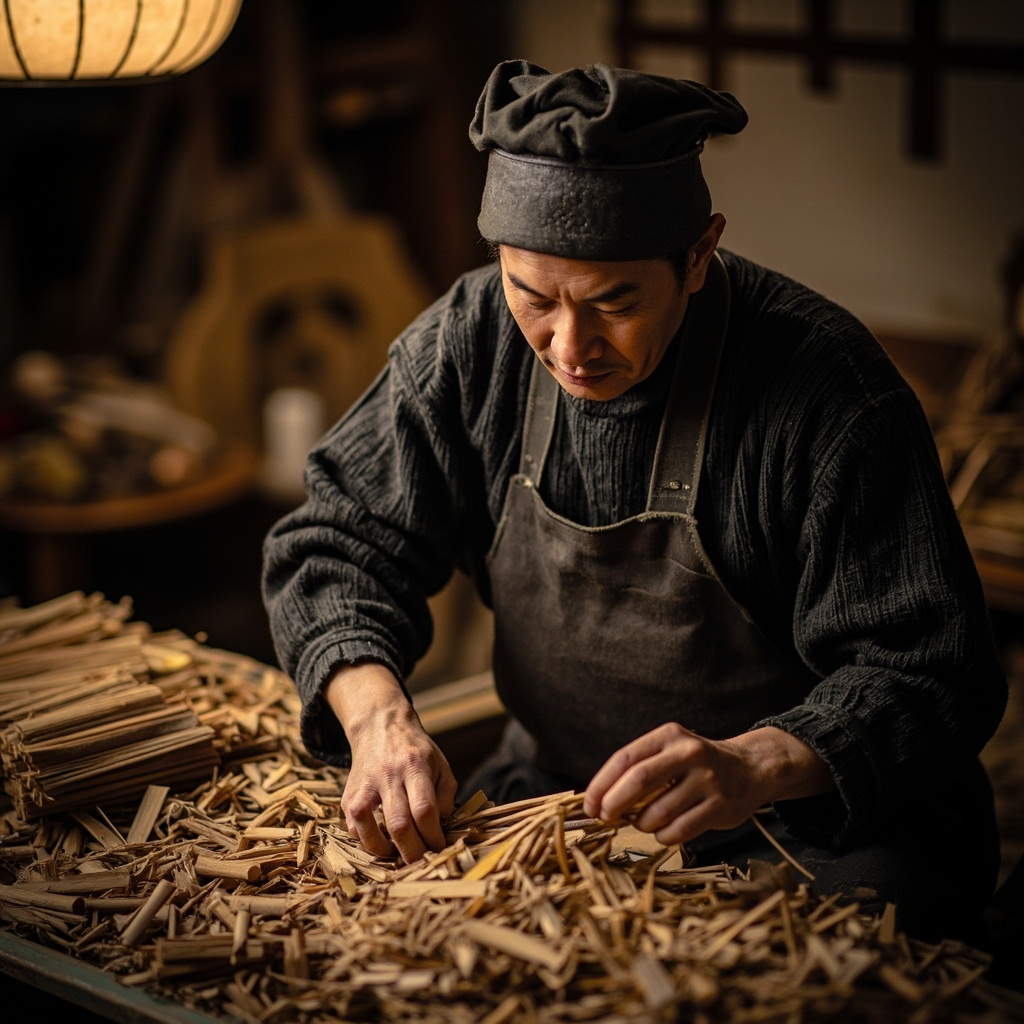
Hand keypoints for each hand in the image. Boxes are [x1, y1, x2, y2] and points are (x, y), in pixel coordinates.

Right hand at [325, 663, 457, 863]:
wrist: (380, 726)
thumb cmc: (416, 750)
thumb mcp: (441, 764)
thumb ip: (446, 795)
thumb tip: (440, 826)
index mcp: (415, 766)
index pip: (424, 810)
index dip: (433, 836)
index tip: (441, 849)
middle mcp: (388, 776)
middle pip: (399, 824)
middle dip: (413, 852)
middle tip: (423, 863)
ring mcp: (364, 786)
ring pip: (367, 828)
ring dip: (385, 852)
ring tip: (399, 855)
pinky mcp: (348, 795)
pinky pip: (353, 828)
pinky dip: (366, 843)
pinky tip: (382, 843)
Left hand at [582, 722, 832, 845]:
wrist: (750, 768)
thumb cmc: (696, 764)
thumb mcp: (669, 751)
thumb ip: (639, 768)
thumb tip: (598, 799)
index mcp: (669, 736)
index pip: (625, 758)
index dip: (602, 784)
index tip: (590, 805)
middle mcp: (688, 753)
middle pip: (638, 781)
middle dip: (614, 804)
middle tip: (606, 817)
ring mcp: (706, 779)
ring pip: (657, 812)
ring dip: (641, 824)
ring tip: (643, 822)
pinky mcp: (720, 806)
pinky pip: (678, 831)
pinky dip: (662, 836)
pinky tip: (663, 831)